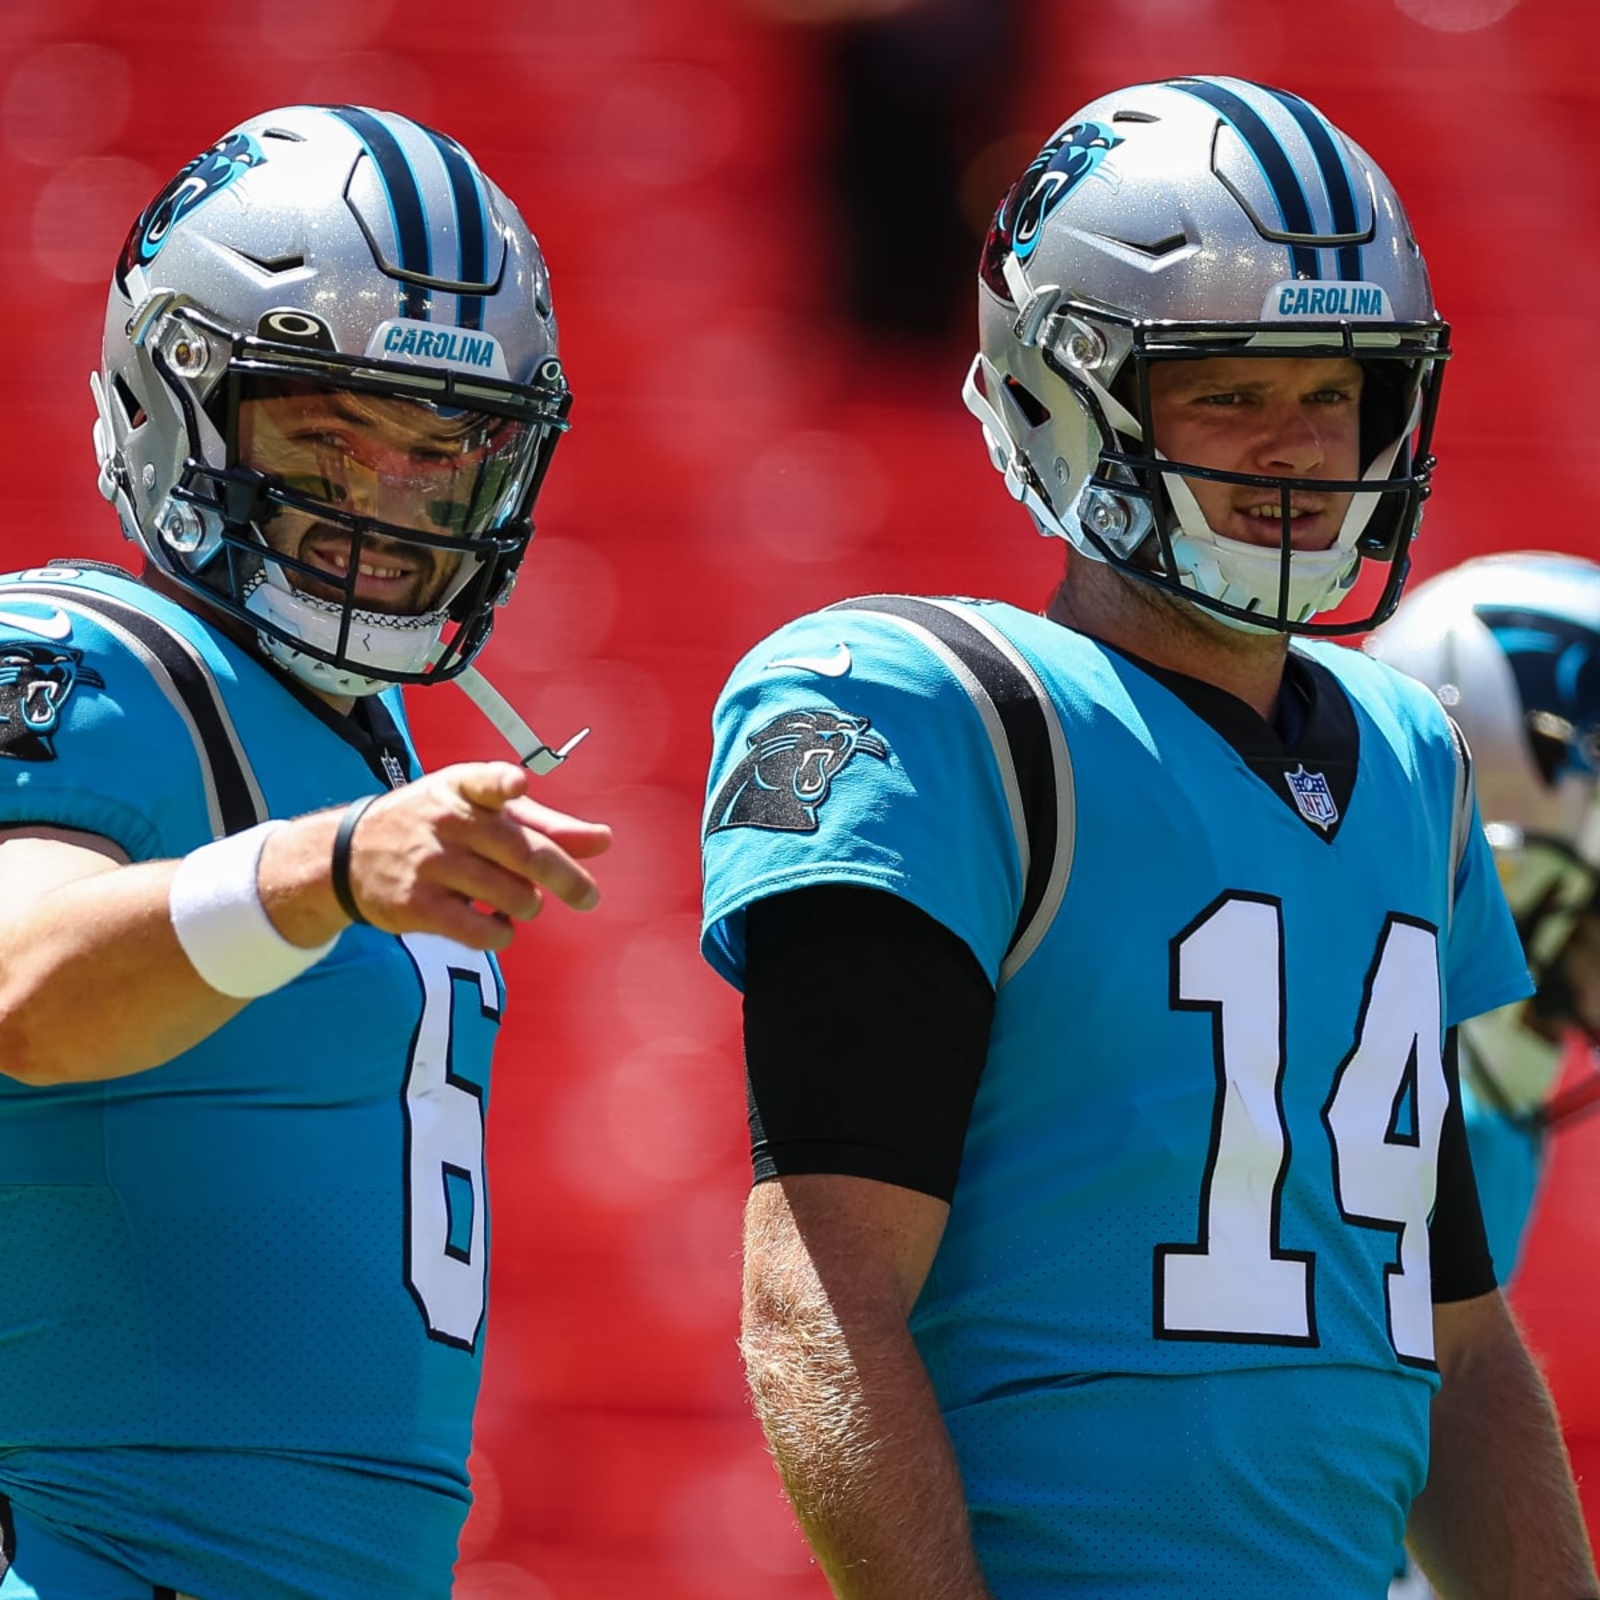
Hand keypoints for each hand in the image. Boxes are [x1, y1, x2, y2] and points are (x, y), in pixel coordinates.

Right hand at [262, 763, 610, 952]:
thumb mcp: (482, 812)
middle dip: (566, 879)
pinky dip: (500, 934)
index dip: (502, 785)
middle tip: (589, 898)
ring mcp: (430, 864)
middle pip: (523, 853)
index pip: (485, 782)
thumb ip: (545, 825)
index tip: (516, 786)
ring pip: (511, 896)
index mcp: (464, 789)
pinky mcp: (417, 905)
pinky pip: (481, 932)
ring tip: (516, 901)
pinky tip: (494, 924)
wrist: (350, 855)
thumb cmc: (436, 828)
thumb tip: (604, 841)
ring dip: (527, 906)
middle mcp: (447, 822)